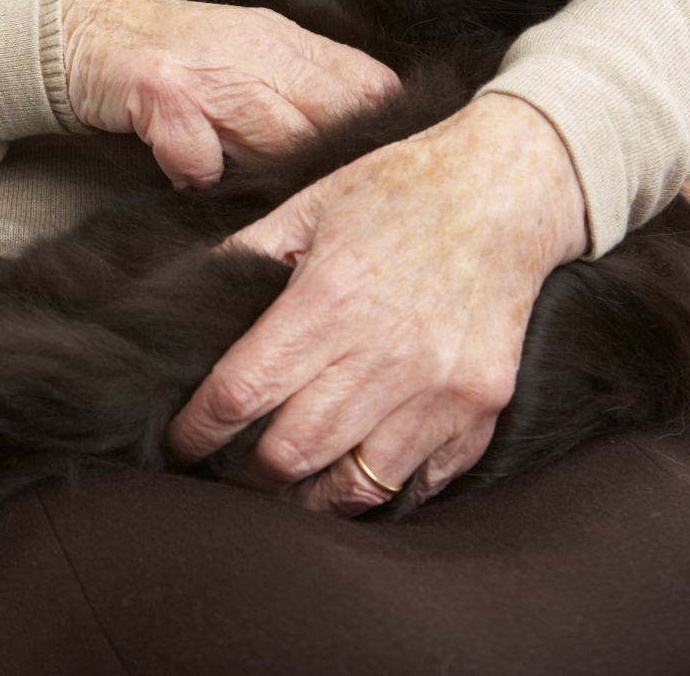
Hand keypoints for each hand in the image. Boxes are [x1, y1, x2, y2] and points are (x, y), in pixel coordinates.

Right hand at [60, 0, 398, 189]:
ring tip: (260, 195)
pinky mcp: (162, 94)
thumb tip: (369, 127)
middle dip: (330, 164)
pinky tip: (189, 177)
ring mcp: (209, 71)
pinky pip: (201, 162)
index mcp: (285, 40)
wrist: (87, 30)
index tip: (383, 166)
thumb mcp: (251, 52)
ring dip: (270, 177)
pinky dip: (198, 178)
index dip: (382, 130)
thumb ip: (305, 83)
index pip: (366, 83)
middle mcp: (255, 50)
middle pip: (329, 118)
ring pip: (275, 141)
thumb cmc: (176, 54)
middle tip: (323, 199)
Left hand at [167, 92, 587, 509]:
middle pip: (291, 454)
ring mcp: (437, 388)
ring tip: (286, 495)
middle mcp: (382, 353)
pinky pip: (422, 482)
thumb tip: (187, 292)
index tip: (181, 443)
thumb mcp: (311, 202)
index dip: (198, 429)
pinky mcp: (479, 407)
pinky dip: (384, 491)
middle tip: (228, 473)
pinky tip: (355, 480)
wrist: (508, 189)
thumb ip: (247, 253)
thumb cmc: (401, 188)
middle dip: (247, 475)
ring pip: (355, 485)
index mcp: (328, 299)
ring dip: (311, 501)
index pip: (241, 392)